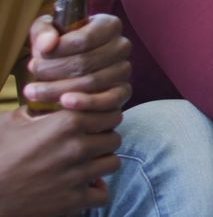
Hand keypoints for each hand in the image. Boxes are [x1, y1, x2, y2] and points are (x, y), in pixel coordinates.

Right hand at [0, 107, 122, 215]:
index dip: (104, 117)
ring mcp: (78, 175)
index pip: (111, 114)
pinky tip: (83, 186)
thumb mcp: (10, 122)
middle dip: (104, 139)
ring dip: (101, 163)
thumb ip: (38, 109)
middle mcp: (78, 147)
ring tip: (86, 163)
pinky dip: (95, 190)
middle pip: (114, 138)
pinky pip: (103, 193)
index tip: (96, 122)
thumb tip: (52, 99)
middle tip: (90, 143)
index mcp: (66, 123)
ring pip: (112, 164)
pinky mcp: (74, 200)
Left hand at [24, 14, 131, 111]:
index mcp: (109, 25)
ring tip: (35, 91)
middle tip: (33, 74)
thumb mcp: (47, 31)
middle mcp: (121, 45)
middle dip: (53, 71)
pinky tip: (64, 104)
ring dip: (59, 89)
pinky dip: (86, 103)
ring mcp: (124, 69)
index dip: (58, 51)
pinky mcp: (124, 91)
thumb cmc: (59, 45)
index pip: (84, 39)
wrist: (69, 65)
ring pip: (92, 82)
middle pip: (86, 62)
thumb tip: (47, 45)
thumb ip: (43, 32)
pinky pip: (110, 100)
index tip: (36, 58)